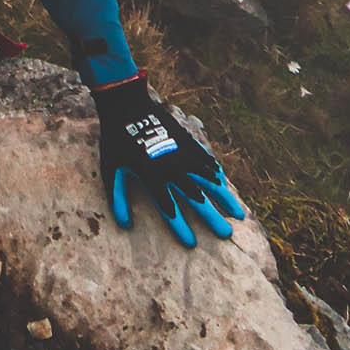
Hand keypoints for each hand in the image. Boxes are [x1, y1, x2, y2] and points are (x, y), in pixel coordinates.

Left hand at [94, 75, 244, 247]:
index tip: (193, 244)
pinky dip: (215, 173)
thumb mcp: (111, 168)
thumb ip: (118, 197)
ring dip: (224, 197)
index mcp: (152, 176)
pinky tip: (223, 184)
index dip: (180, 228)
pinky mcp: (186, 140)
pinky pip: (205, 160)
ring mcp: (182, 152)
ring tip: (238, 213)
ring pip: (208, 179)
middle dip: (212, 217)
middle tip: (226, 234)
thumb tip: (124, 225)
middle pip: (196, 198)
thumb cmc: (116, 139)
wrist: (127, 104)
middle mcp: (171, 167)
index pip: (168, 208)